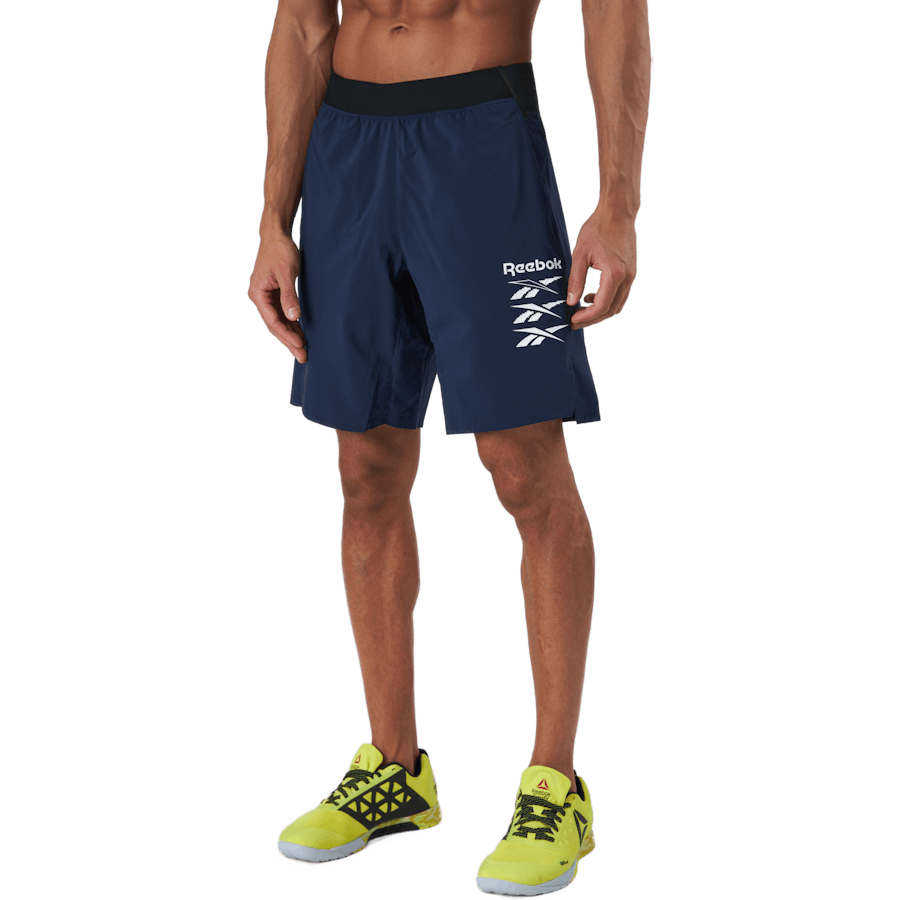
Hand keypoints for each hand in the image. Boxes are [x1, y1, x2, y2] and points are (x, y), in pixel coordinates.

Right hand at [248, 233, 306, 362]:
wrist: (276, 235)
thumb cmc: (280, 251)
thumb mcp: (287, 272)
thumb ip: (289, 295)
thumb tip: (293, 317)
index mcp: (258, 294)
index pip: (273, 321)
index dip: (287, 335)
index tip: (300, 345)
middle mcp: (259, 298)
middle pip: (275, 326)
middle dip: (289, 341)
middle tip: (304, 357)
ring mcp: (266, 298)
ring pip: (278, 322)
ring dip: (290, 336)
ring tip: (303, 351)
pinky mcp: (273, 296)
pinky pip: (282, 315)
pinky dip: (291, 325)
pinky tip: (300, 335)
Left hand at [566, 209, 637, 329]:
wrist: (617, 212)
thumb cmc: (598, 228)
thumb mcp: (580, 254)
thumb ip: (575, 280)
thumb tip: (570, 302)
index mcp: (614, 274)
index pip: (601, 306)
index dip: (586, 317)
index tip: (572, 320)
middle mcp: (627, 278)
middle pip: (611, 310)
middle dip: (592, 319)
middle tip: (574, 321)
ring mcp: (632, 276)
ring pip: (617, 305)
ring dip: (600, 312)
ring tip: (581, 311)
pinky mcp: (631, 273)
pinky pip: (620, 295)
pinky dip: (607, 302)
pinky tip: (591, 297)